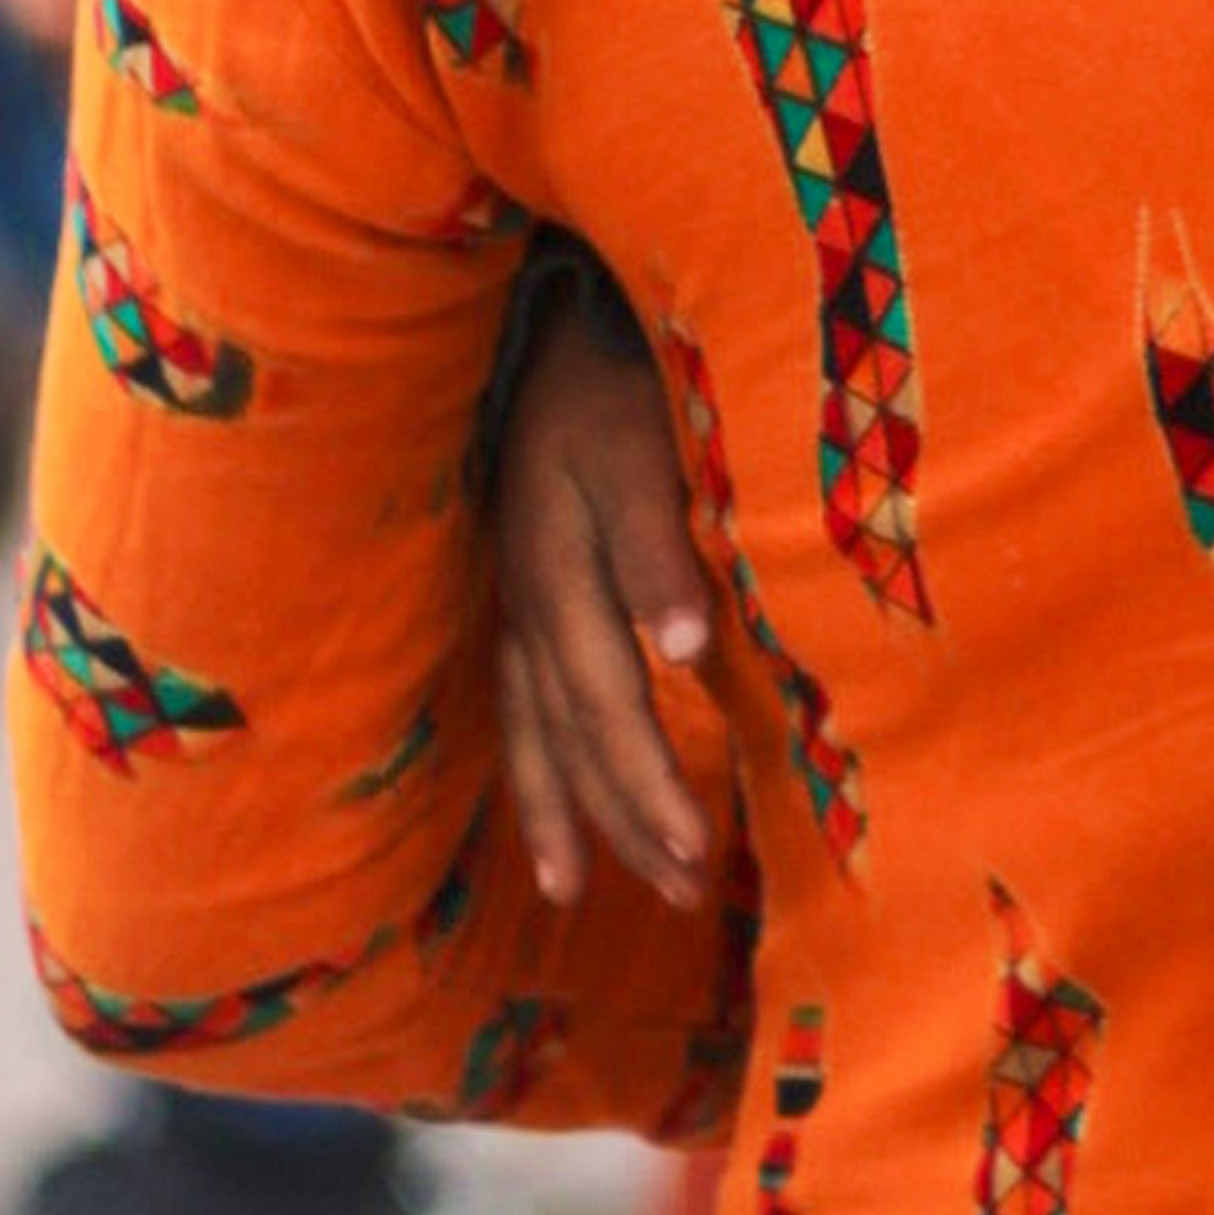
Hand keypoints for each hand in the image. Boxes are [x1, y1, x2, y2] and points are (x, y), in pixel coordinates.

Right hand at [495, 288, 720, 912]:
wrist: (546, 319)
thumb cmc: (612, 376)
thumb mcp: (642, 442)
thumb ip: (657, 544)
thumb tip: (686, 650)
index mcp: (560, 574)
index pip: (609, 706)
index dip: (652, 785)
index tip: (700, 854)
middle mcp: (527, 606)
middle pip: (575, 737)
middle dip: (628, 820)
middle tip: (689, 893)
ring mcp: (513, 605)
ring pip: (535, 732)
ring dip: (569, 815)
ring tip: (581, 894)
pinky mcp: (516, 597)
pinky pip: (516, 707)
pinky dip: (533, 772)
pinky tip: (549, 825)